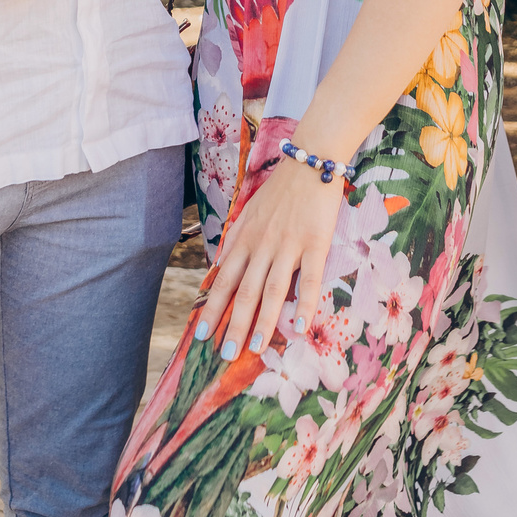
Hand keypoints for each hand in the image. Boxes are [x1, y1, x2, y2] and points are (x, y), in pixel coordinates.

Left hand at [194, 156, 350, 359]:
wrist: (310, 162)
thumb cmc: (280, 190)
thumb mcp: (249, 211)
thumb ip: (237, 240)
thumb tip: (222, 266)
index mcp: (244, 238)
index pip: (224, 280)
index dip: (212, 308)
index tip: (201, 334)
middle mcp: (262, 245)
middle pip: (245, 291)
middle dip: (233, 324)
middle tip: (224, 354)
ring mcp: (289, 245)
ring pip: (273, 290)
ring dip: (264, 323)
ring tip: (256, 349)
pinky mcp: (315, 243)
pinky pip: (310, 279)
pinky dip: (306, 305)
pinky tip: (302, 327)